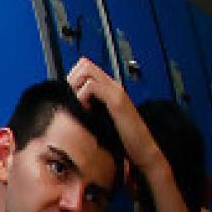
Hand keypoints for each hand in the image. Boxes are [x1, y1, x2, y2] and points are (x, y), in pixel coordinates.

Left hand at [67, 57, 161, 173]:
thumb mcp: (100, 119)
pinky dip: (82, 96)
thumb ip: (89, 108)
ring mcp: (115, 91)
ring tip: (79, 104)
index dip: (72, 77)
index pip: (85, 67)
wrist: (141, 147)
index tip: (70, 95)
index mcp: (109, 89)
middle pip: (84, 64)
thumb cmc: (122, 137)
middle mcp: (113, 86)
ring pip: (87, 71)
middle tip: (72, 99)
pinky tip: (85, 109)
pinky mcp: (116, 101)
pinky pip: (92, 87)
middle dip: (71, 79)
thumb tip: (70, 105)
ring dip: (75, 86)